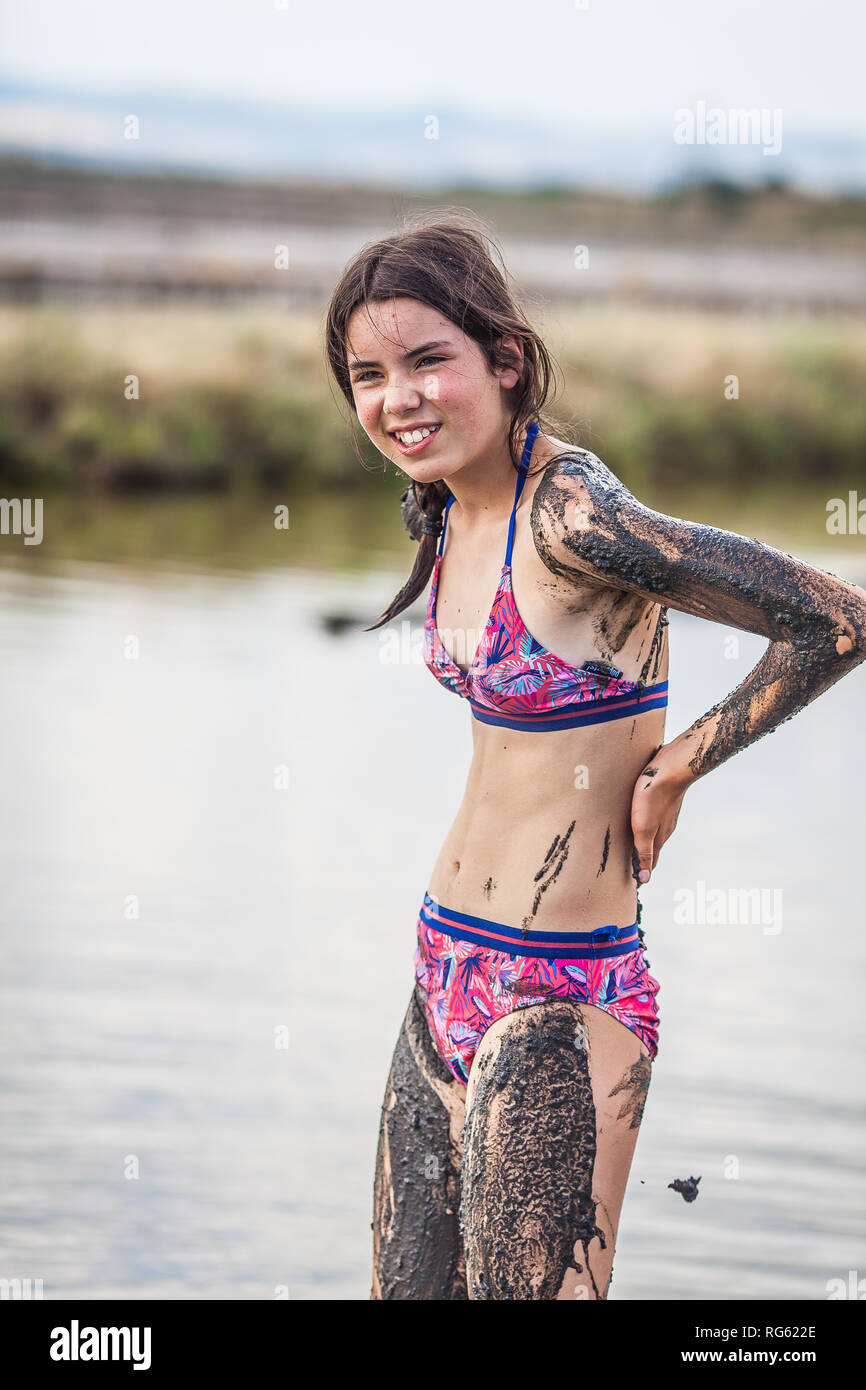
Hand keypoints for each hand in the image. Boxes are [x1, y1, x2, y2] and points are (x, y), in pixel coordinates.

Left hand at [630, 749, 690, 884]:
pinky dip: (644, 823)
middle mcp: (664, 827)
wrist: (672, 765)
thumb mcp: (644, 827)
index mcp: (659, 837)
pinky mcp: (662, 798)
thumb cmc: (654, 796)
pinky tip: (638, 818)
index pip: (650, 862)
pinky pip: (652, 815)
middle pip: (651, 848)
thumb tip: (645, 879)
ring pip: (652, 831)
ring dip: (642, 841)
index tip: (633, 884)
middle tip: (629, 868)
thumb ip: (644, 852)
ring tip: (630, 846)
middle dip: (641, 859)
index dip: (641, 873)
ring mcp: (665, 812)